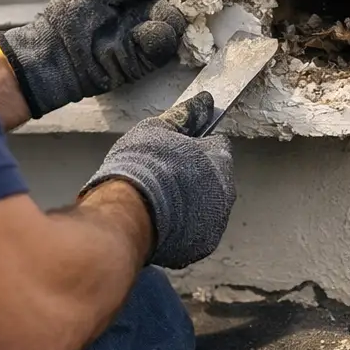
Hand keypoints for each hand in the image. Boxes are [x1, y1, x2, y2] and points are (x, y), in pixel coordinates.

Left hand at [0, 0, 186, 117]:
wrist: (54, 56)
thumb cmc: (68, 17)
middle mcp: (140, 14)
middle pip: (175, 1)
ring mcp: (143, 38)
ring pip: (175, 22)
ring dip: (167, 16)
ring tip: (148, 17)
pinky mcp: (145, 61)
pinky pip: (165, 44)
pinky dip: (158, 35)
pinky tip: (140, 34)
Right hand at [83, 92, 235, 268]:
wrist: (125, 212)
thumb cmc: (141, 168)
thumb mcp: (158, 129)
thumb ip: (185, 115)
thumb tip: (204, 101)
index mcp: (219, 162)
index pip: (218, 147)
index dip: (197, 146)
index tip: (179, 150)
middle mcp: (225, 195)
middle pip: (215, 180)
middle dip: (197, 177)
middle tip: (165, 175)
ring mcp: (214, 225)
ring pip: (206, 209)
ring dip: (191, 204)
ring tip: (160, 200)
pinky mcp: (199, 248)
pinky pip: (194, 233)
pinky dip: (182, 228)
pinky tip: (160, 220)